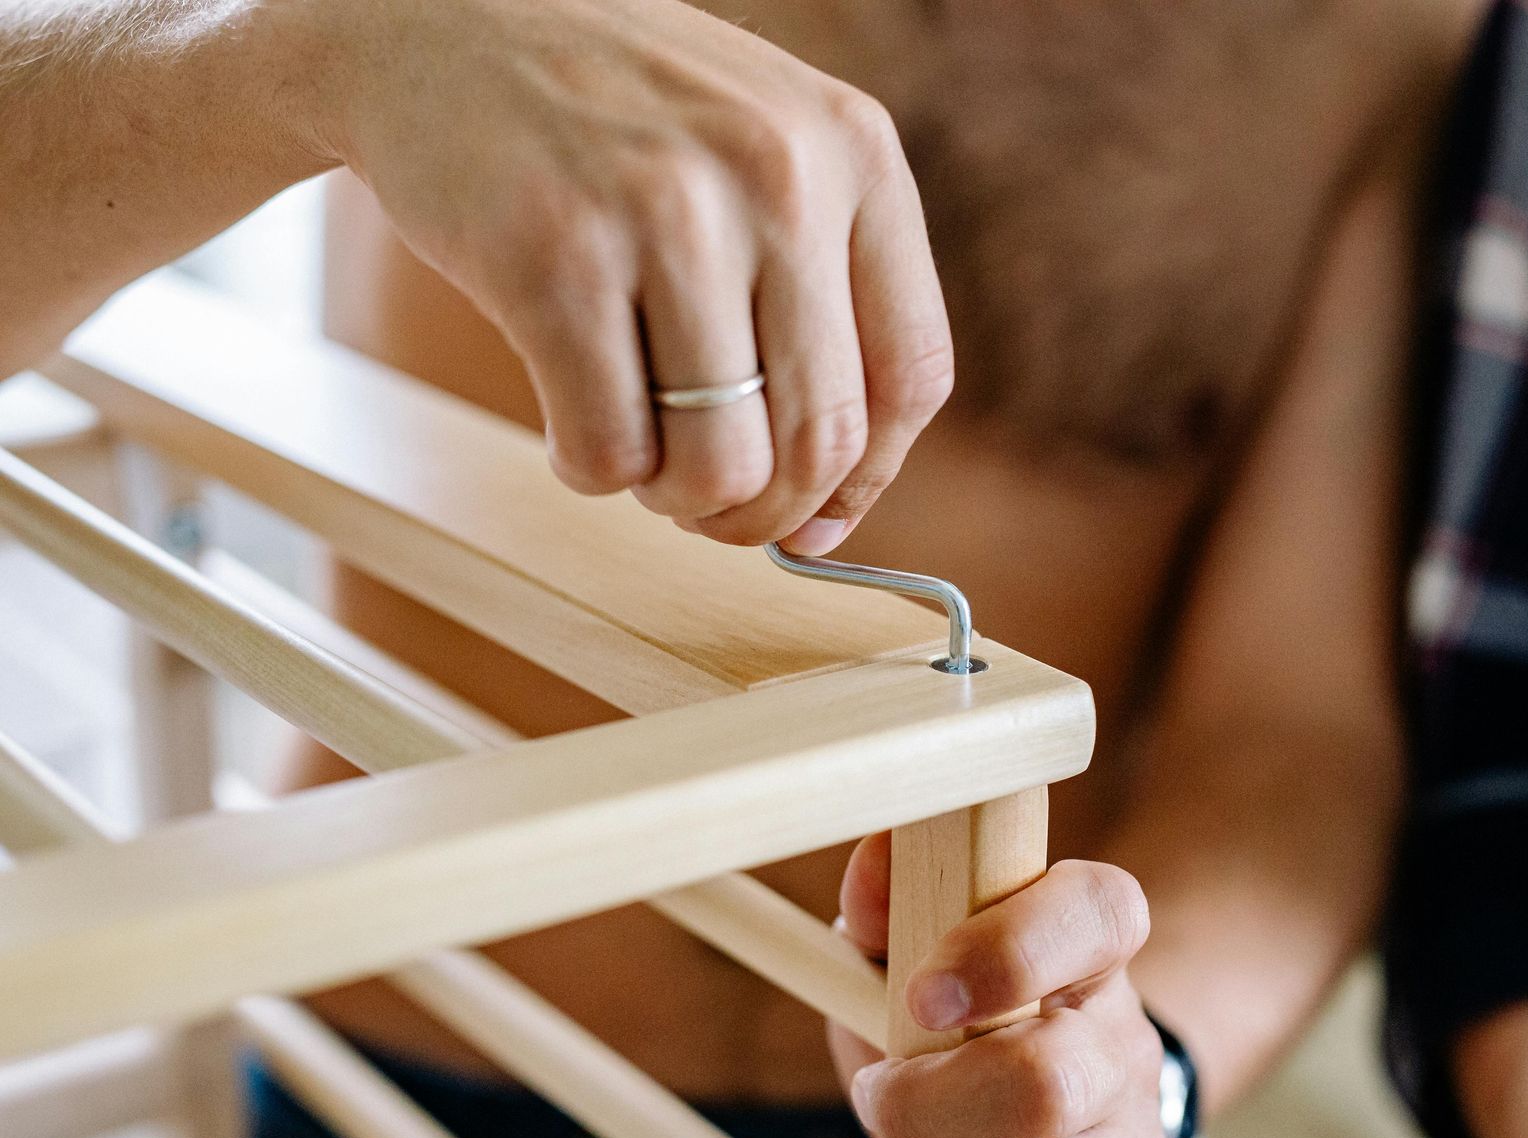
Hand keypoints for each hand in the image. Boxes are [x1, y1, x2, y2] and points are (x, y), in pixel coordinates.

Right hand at [281, 0, 952, 552]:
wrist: (437, 22)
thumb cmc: (618, 123)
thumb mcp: (763, 157)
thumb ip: (821, 300)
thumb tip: (826, 516)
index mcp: (855, 152)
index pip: (912, 376)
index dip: (866, 480)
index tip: (814, 519)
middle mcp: (779, 176)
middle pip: (821, 441)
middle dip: (761, 513)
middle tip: (705, 505)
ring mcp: (667, 213)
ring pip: (719, 467)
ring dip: (674, 497)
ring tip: (639, 452)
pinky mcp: (554, 257)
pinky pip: (608, 451)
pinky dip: (590, 470)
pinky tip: (571, 424)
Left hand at [829, 834, 1165, 1137]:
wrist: (1038, 1123)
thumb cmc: (959, 1024)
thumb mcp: (917, 947)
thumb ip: (892, 898)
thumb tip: (874, 869)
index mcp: (1092, 950)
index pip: (1096, 916)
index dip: (1006, 950)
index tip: (919, 995)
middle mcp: (1127, 1055)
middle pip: (1044, 1086)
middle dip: (917, 1108)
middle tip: (872, 1104)